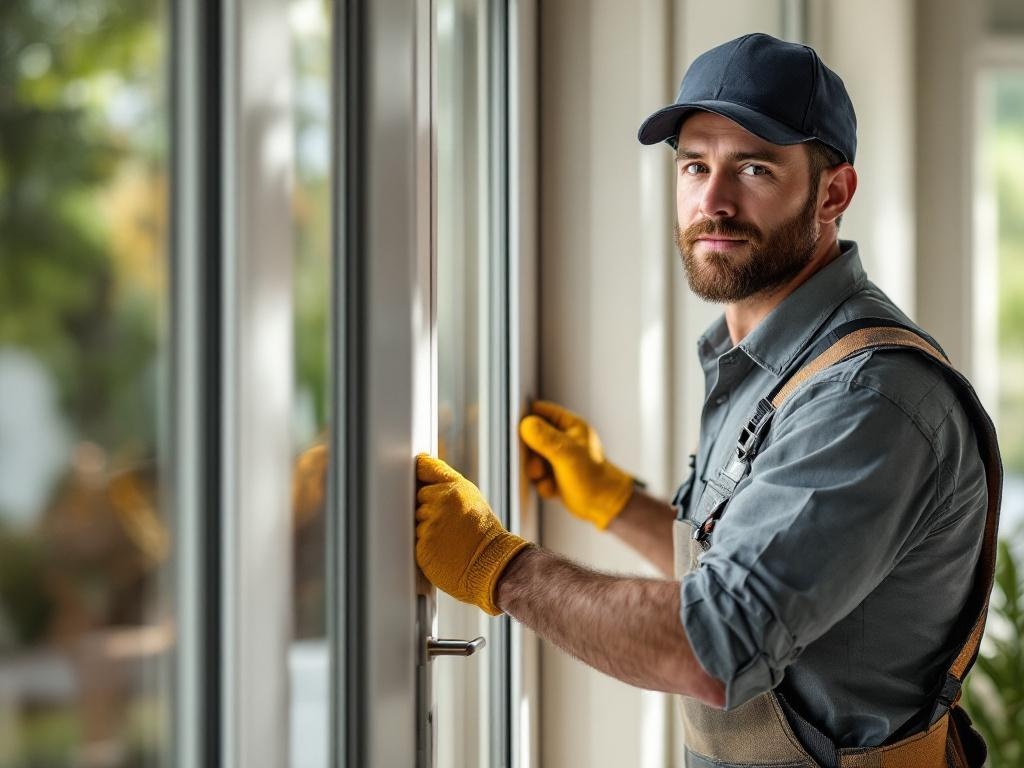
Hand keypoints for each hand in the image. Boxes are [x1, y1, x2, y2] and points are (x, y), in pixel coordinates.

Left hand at [415, 454, 530, 614]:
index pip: (427, 467)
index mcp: (456, 487)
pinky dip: (426, 545)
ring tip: (448, 537)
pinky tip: (442, 549)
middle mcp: (442, 501)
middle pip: (419, 496)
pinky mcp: (424, 544)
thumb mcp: (472, 500)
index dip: (421, 470)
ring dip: (427, 528)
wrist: (492, 564)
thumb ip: (449, 487)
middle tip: (448, 522)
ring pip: (417, 519)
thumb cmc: (483, 534)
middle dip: (428, 507)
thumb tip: (427, 482)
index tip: (419, 474)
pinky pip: (416, 539)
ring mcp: (431, 522)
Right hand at [518, 401, 633, 528]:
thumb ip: (545, 438)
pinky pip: (538, 475)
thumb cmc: (593, 478)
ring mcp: (559, 457)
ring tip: (546, 478)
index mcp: (570, 425)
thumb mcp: (567, 454)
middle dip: (531, 453)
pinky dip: (542, 484)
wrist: (603, 507)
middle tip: (538, 465)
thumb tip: (525, 424)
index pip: (541, 411)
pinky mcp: (555, 474)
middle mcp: (563, 439)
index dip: (528, 420)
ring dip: (535, 471)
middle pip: (532, 436)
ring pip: (533, 458)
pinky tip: (553, 489)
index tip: (521, 434)